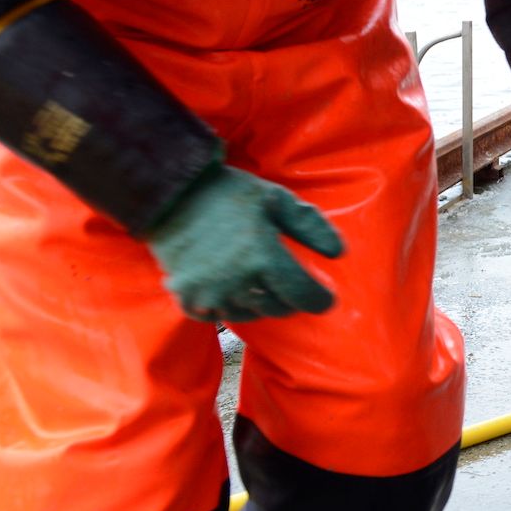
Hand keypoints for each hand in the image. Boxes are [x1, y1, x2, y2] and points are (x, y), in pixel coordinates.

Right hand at [145, 164, 344, 322]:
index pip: (302, 295)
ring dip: (262, 303)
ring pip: (250, 314)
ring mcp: (209, 293)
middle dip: (290, 299)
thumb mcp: (277, 200)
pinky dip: (230, 307)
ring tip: (264, 285)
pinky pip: (219, 316)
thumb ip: (310, 227)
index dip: (319, 300)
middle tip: (293, 287)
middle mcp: (236, 281)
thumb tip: (339, 253)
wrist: (171, 196)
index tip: (326, 299)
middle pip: (277, 308)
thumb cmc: (230, 194)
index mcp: (262, 255)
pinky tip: (234, 289)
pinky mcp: (187, 299)